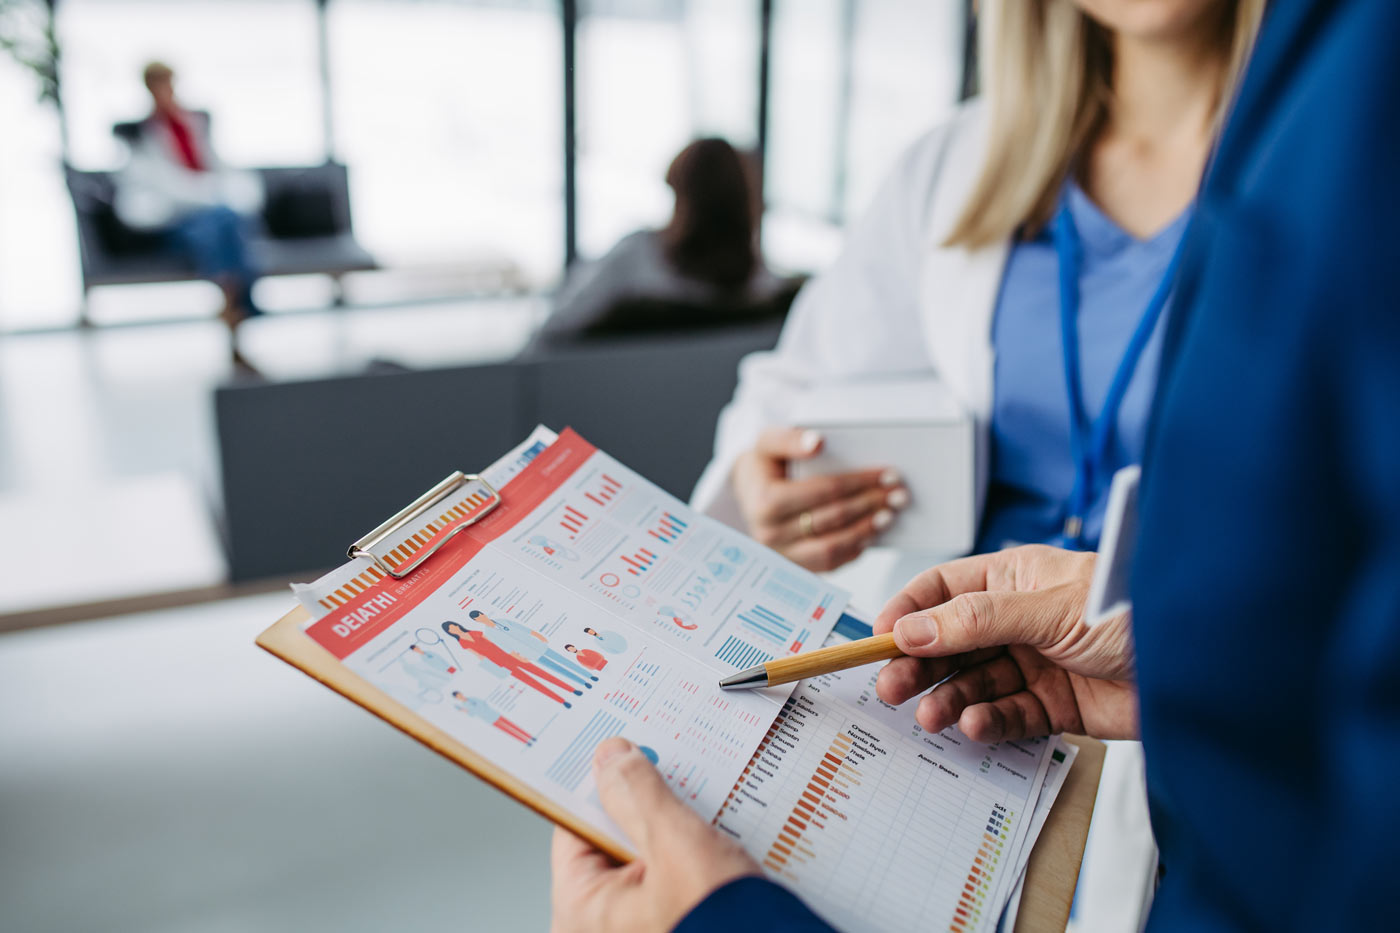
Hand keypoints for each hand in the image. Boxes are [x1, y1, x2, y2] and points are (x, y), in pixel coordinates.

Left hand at [550, 738, 759, 932]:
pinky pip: (666, 878)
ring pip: (643, 857)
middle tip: (667, 774)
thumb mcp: (677, 844)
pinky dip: (688, 855)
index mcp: (580, 914)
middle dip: (643, 807)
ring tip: (697, 811)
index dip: (598, 786)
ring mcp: (635, 928)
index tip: (618, 755)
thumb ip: (638, 794)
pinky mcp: (668, 925)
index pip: (572, 828)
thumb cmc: (723, 925)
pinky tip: (713, 839)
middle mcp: (599, 928)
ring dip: (672, 829)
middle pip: (610, 841)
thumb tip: (611, 758)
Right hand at [731, 427, 908, 571]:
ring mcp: (781, 556)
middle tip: (898, 494)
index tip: (887, 474)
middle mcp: (770, 534)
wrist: (749, 491)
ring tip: (889, 515)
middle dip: (870, 504)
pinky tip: (871, 533)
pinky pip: (829, 564)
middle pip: (832, 519)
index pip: (824, 491)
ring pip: (833, 548)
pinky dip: (854, 550)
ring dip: (866, 531)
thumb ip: (789, 438)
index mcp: (765, 502)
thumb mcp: (768, 442)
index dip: (860, 482)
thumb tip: (817, 442)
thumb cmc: (764, 464)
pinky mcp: (793, 568)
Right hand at [872, 545, 1138, 741]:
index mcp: (1013, 578)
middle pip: (950, 642)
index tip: (876, 640)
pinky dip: (988, 723)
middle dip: (919, 665)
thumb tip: (910, 627)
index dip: (907, 613)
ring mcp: (1036, 663)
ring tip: (931, 717)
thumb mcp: (1047, 607)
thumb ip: (976, 619)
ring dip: (949, 699)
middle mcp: (1018, 620)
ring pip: (974, 683)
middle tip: (891, 688)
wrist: (1205, 665)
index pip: (942, 590)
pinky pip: (1008, 715)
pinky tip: (975, 726)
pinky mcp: (1056, 706)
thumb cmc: (1133, 610)